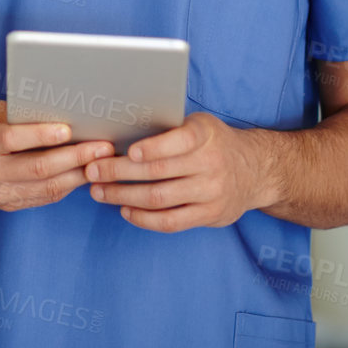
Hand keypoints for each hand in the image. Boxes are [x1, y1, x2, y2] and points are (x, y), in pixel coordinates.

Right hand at [0, 101, 112, 211]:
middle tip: (103, 147)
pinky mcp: (5, 206)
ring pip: (45, 188)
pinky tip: (83, 173)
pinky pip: (42, 197)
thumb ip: (18, 115)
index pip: (12, 139)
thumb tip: (61, 112)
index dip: (42, 135)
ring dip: (78, 175)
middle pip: (37, 168)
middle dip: (75, 158)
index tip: (69, 129)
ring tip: (102, 162)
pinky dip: (66, 185)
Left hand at [83, 111, 272, 231]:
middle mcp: (210, 164)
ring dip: (123, 195)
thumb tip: (120, 129)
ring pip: (159, 198)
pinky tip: (125, 210)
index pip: (180, 141)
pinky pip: (171, 222)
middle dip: (119, 172)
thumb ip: (170, 130)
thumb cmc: (214, 142)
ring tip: (98, 191)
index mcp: (206, 135)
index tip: (128, 150)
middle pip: (158, 172)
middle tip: (92, 171)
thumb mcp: (200, 125)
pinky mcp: (209, 216)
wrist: (256, 170)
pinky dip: (144, 218)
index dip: (154, 147)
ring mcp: (211, 193)